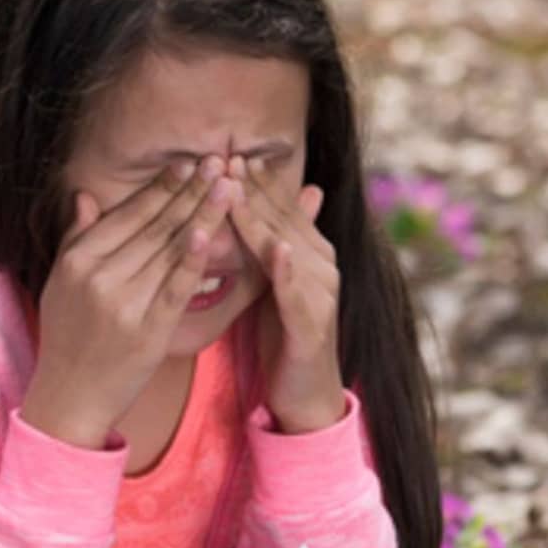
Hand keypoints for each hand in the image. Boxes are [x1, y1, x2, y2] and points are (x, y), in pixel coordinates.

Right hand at [21, 157, 237, 447]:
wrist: (71, 398)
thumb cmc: (68, 339)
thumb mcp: (60, 285)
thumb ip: (77, 239)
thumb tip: (87, 197)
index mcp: (79, 259)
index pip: (128, 214)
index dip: (162, 187)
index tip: (189, 163)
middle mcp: (98, 275)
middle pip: (153, 225)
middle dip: (190, 191)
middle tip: (219, 160)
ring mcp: (123, 302)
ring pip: (169, 249)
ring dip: (203, 214)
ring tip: (229, 186)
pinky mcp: (147, 330)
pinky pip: (176, 287)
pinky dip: (193, 258)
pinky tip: (211, 232)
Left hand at [227, 155, 346, 432]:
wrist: (305, 394)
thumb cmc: (283, 337)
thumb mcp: (270, 283)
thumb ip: (262, 245)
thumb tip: (246, 207)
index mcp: (309, 254)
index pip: (280, 207)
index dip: (255, 180)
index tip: (226, 153)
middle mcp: (321, 267)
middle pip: (283, 218)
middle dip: (254, 188)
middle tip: (226, 157)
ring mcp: (321, 295)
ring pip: (288, 247)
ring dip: (263, 217)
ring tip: (238, 188)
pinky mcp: (313, 326)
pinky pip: (297, 293)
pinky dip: (287, 269)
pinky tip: (275, 247)